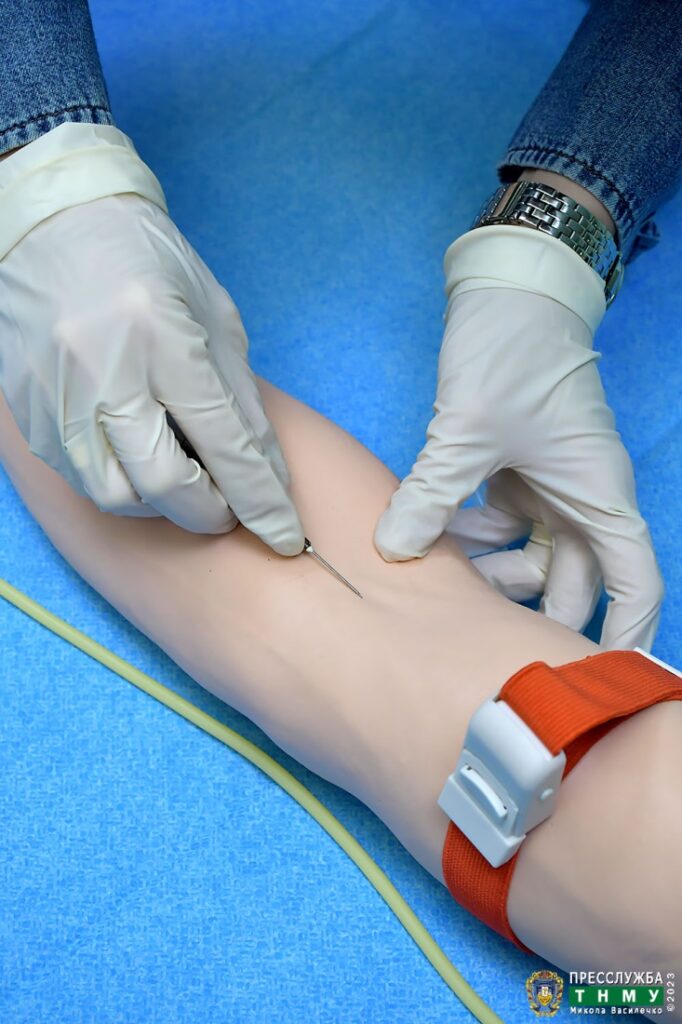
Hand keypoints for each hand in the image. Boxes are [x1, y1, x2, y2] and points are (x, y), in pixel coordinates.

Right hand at [0, 192, 303, 554]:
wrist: (55, 224)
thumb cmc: (147, 263)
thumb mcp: (214, 317)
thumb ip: (240, 398)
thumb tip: (266, 473)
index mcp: (161, 335)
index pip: (223, 442)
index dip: (259, 499)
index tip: (283, 536)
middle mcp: (101, 368)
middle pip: (162, 483)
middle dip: (208, 512)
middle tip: (228, 509)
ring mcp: (55, 392)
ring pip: (114, 493)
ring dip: (160, 505)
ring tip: (182, 481)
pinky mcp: (28, 408)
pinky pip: (78, 476)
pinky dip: (119, 483)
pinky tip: (137, 458)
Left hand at [374, 284, 662, 649]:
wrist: (509, 290)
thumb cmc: (514, 352)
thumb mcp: (469, 431)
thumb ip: (433, 496)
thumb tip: (393, 550)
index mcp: (598, 495)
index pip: (634, 581)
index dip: (627, 636)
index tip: (602, 679)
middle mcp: (581, 499)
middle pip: (569, 581)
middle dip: (524, 607)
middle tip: (473, 631)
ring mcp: (550, 486)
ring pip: (527, 557)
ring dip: (486, 568)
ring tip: (433, 564)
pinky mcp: (519, 472)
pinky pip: (500, 524)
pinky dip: (469, 533)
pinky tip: (428, 529)